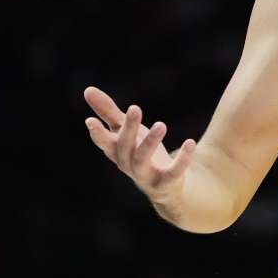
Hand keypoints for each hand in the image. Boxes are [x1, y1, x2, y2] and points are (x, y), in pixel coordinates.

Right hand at [83, 86, 195, 203]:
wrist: (166, 188)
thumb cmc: (141, 152)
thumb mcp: (127, 131)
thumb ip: (108, 112)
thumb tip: (87, 90)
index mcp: (117, 151)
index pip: (104, 142)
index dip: (97, 133)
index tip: (90, 120)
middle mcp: (128, 164)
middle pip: (125, 146)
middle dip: (129, 128)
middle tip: (134, 108)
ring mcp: (146, 176)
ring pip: (143, 159)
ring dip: (150, 141)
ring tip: (161, 124)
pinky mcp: (167, 182)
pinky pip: (174, 171)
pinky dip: (182, 158)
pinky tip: (190, 143)